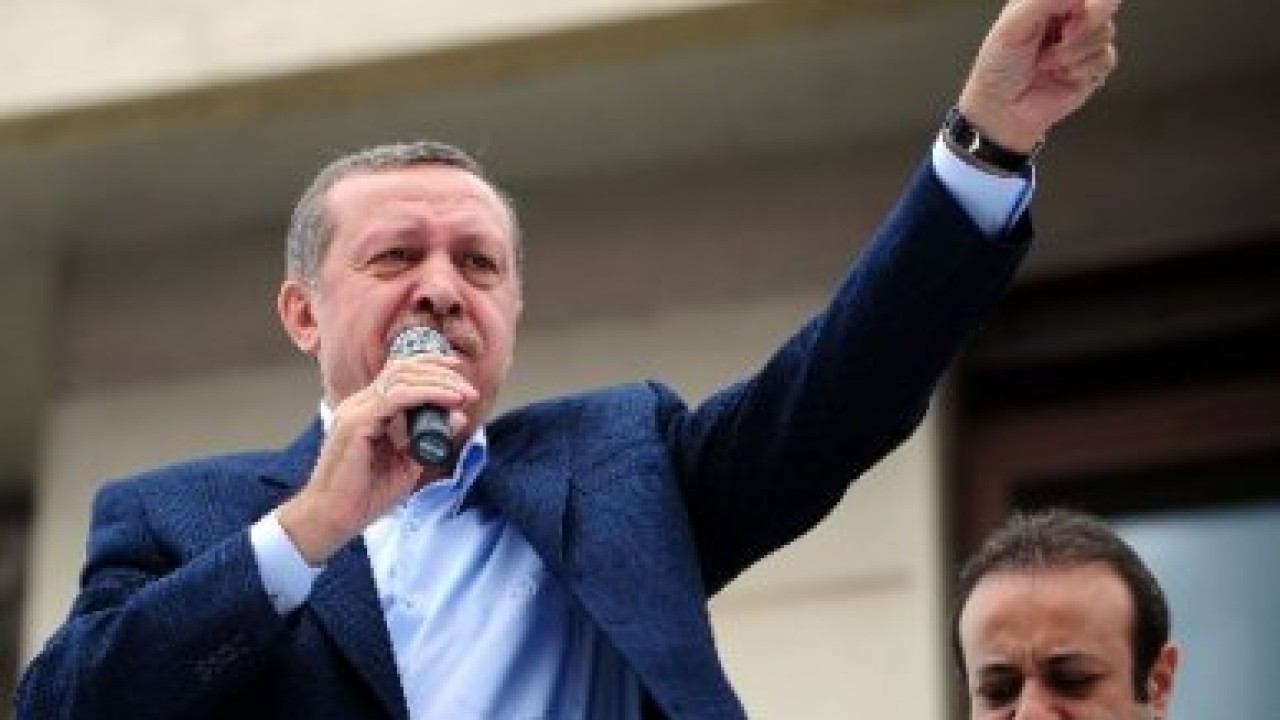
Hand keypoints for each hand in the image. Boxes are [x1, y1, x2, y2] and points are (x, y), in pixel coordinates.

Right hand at [277, 355, 477, 564]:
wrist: (333, 518)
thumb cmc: (364, 496)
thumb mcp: (408, 464)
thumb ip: (430, 439)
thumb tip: (458, 417)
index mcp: (367, 410)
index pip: (399, 374)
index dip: (431, 368)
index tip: (460, 378)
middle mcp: (359, 404)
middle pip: (403, 370)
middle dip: (441, 373)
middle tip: (469, 390)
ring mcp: (355, 410)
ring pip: (401, 378)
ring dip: (438, 381)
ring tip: (463, 394)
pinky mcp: (356, 421)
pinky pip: (397, 396)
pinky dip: (427, 393)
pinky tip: (449, 399)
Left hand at [958, 0, 1120, 151]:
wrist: (1002, 110)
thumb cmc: (999, 68)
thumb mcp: (1012, 25)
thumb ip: (1044, 1)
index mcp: (1048, 2)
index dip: (1089, 3)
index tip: (1075, 16)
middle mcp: (1068, 18)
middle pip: (1105, 5)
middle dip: (1086, 23)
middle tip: (1065, 36)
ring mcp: (1082, 42)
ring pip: (1106, 32)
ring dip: (1073, 52)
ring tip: (1045, 64)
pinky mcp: (1092, 68)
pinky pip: (1107, 58)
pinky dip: (1081, 69)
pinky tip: (1060, 76)